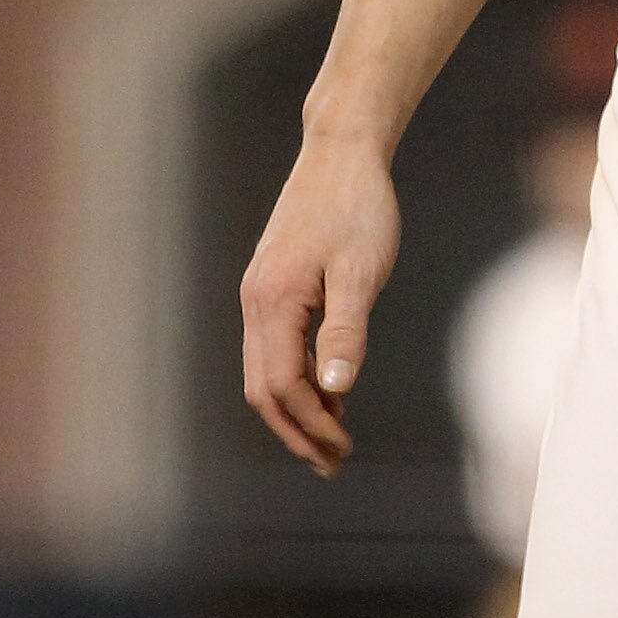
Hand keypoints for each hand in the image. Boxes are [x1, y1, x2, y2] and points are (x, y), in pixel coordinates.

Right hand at [240, 130, 400, 474]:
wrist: (342, 153)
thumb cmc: (359, 207)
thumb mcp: (361, 271)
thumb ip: (346, 331)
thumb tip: (334, 393)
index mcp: (274, 302)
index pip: (283, 386)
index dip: (310, 427)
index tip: (341, 453)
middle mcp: (256, 301)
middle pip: (263, 388)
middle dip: (296, 432)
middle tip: (332, 464)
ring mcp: (259, 293)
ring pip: (265, 371)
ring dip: (295, 410)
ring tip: (331, 440)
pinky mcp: (271, 285)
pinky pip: (273, 348)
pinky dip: (295, 380)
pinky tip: (328, 393)